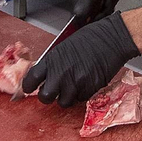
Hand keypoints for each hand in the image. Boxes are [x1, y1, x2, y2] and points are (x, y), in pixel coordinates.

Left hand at [21, 12, 139, 107]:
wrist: (112, 39)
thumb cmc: (91, 38)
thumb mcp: (64, 46)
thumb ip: (54, 62)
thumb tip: (46, 74)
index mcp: (52, 60)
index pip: (31, 79)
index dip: (28, 86)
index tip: (29, 88)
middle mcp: (62, 73)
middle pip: (45, 97)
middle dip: (47, 96)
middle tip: (51, 92)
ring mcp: (76, 83)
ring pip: (64, 102)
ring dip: (65, 97)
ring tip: (71, 87)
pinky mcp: (90, 89)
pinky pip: (80, 99)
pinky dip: (81, 94)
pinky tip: (85, 83)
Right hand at [69, 0, 122, 22]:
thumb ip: (88, 4)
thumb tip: (79, 18)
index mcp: (75, 1)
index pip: (82, 21)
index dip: (96, 17)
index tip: (103, 6)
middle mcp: (77, 1)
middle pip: (94, 16)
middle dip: (107, 5)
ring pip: (101, 10)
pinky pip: (103, 3)